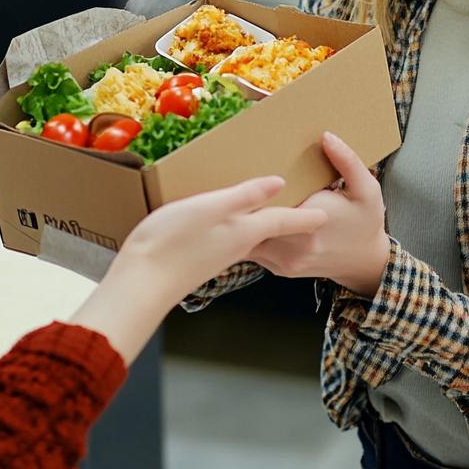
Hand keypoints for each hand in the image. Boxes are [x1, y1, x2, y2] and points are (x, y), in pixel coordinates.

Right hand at [116, 175, 328, 301]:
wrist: (141, 284)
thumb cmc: (172, 242)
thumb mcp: (210, 208)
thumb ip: (244, 196)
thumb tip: (279, 184)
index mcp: (244, 232)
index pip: (284, 221)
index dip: (306, 215)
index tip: (328, 213)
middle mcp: (238, 245)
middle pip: (272, 230)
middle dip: (291, 219)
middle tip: (307, 204)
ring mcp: (219, 254)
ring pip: (252, 235)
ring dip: (267, 222)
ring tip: (274, 207)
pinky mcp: (202, 256)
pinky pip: (232, 238)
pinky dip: (241, 227)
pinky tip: (231, 221)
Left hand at [247, 132, 389, 297]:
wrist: (366, 262)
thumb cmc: (365, 222)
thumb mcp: (367, 188)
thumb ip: (348, 161)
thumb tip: (327, 137)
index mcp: (313, 222)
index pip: (271, 203)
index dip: (254, 188)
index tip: (245, 167)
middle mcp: (295, 246)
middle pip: (252, 222)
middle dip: (241, 203)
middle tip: (229, 179)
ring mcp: (284, 261)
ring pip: (247, 240)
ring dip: (240, 220)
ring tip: (233, 198)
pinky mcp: (279, 268)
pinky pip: (253, 251)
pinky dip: (247, 235)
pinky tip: (245, 217)